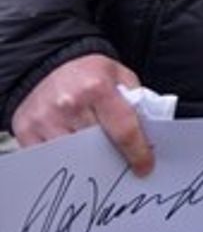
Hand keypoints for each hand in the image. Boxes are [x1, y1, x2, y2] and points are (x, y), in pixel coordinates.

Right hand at [11, 53, 152, 173]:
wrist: (48, 64)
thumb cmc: (88, 73)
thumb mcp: (120, 76)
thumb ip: (136, 101)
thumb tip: (147, 134)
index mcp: (97, 88)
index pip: (123, 131)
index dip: (137, 153)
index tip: (144, 167)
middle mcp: (68, 104)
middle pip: (98, 147)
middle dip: (112, 157)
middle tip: (120, 163)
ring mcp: (44, 120)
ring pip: (74, 156)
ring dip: (88, 160)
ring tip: (97, 157)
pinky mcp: (26, 131)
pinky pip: (50, 158)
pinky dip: (64, 160)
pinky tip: (74, 155)